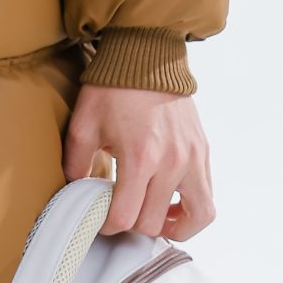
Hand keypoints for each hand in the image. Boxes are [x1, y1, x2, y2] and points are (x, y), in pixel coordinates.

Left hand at [63, 83, 214, 241]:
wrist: (146, 56)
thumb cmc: (112, 88)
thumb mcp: (84, 124)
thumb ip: (76, 162)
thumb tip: (74, 190)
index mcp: (140, 156)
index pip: (126, 216)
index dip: (108, 225)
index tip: (101, 218)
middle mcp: (172, 162)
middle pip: (153, 222)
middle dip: (132, 224)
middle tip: (120, 213)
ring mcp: (193, 158)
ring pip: (196, 218)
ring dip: (172, 226)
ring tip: (153, 218)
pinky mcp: (203, 152)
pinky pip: (208, 198)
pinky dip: (191, 210)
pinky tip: (170, 203)